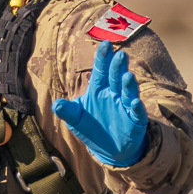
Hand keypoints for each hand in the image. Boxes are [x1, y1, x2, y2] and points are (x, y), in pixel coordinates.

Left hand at [52, 42, 148, 167]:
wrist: (109, 150)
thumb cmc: (92, 128)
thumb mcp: (76, 120)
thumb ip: (67, 111)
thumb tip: (55, 105)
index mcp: (99, 89)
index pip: (101, 70)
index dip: (103, 58)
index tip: (106, 44)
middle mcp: (114, 94)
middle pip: (115, 77)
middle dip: (117, 67)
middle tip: (120, 55)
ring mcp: (126, 106)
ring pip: (128, 92)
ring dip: (129, 85)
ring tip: (128, 76)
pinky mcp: (135, 121)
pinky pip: (137, 113)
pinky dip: (137, 108)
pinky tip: (135, 103)